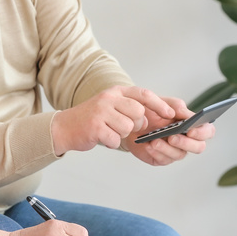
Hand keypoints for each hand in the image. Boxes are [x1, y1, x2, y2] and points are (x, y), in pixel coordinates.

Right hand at [51, 86, 175, 155]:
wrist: (64, 127)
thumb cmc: (92, 119)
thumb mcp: (110, 106)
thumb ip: (129, 108)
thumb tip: (148, 118)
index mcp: (115, 92)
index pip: (143, 94)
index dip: (159, 104)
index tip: (171, 113)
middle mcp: (108, 98)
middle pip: (138, 113)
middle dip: (135, 125)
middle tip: (123, 127)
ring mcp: (100, 112)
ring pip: (127, 128)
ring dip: (121, 135)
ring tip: (109, 132)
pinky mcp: (94, 127)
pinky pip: (115, 140)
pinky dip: (111, 143)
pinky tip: (102, 138)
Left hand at [124, 97, 214, 165]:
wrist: (133, 119)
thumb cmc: (153, 110)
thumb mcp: (165, 103)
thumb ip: (178, 107)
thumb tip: (189, 116)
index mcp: (192, 124)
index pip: (207, 131)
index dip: (202, 132)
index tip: (191, 130)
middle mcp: (187, 139)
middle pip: (198, 147)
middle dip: (186, 143)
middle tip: (172, 137)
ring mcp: (176, 150)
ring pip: (180, 155)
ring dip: (167, 148)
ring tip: (155, 141)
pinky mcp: (162, 158)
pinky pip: (164, 160)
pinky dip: (156, 153)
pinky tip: (149, 145)